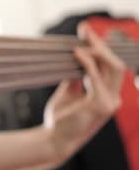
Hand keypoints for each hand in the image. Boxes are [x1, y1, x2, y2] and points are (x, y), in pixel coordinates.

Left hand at [43, 24, 125, 160]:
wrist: (53, 140)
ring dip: (97, 48)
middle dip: (102, 44)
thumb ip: (76, 78)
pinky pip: (95, 76)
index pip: (113, 68)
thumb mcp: (69, 94)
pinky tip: (77, 52)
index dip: (105, 49)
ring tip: (83, 36)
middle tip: (85, 29)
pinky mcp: (99, 104)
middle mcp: (113, 99)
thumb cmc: (60, 119)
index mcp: (107, 96)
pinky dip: (87, 61)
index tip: (90, 33)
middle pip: (116, 64)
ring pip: (111, 67)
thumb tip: (76, 58)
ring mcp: (108, 102)